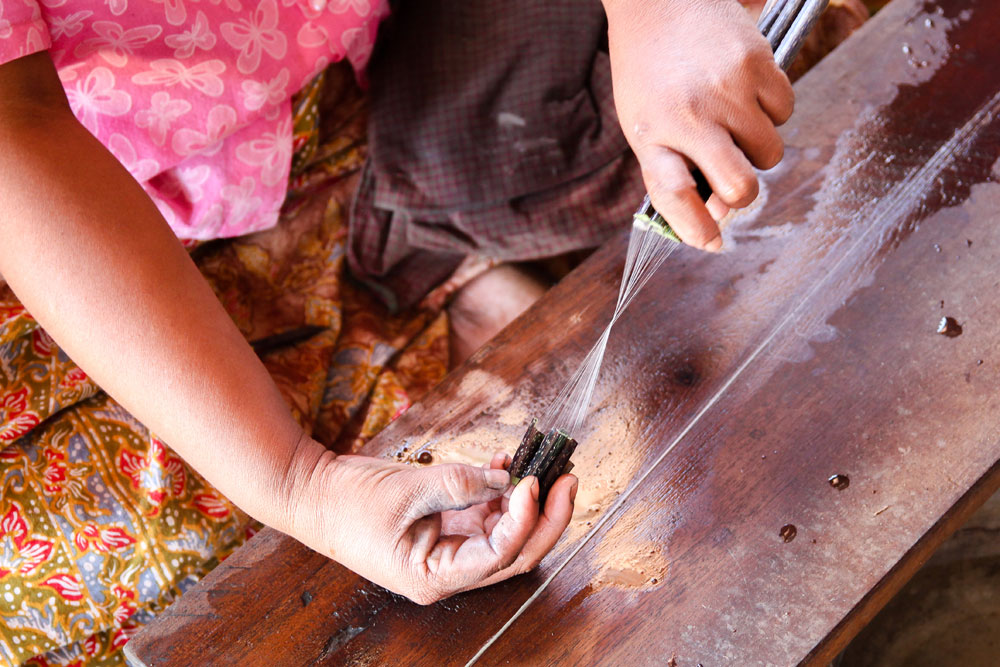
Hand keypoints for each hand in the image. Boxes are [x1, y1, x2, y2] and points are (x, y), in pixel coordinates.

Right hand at [290, 446, 577, 603]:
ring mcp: (449, 548)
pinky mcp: (445, 526)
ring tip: (545, 464)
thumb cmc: (347, 501)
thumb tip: (508, 479)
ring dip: (527, 500)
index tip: (533, 483)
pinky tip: (506, 462)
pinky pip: (485, 512)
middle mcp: (448, 570)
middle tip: (566, 479)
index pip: (498, 556)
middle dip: (546, 516)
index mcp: (434, 577)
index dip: (523, 520)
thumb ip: (461, 484)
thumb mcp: (408, 490)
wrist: (312, 492)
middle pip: (515, 552)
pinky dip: (500, 489)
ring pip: (506, 532)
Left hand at [604, 0, 794, 249]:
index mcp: (651, 134)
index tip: (711, 243)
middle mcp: (689, 116)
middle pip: (739, 187)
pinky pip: (785, 111)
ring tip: (731, 120)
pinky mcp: (756, 63)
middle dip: (742, 195)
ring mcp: (726, 90)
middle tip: (733, 178)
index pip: (675, 197)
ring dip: (756, 148)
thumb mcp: (641, 123)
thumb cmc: (648, 72)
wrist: (657, 0)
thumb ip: (670, 168)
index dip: (696, 228)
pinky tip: (745, 92)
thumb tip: (714, 214)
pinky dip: (771, 111)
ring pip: (769, 153)